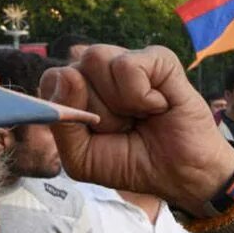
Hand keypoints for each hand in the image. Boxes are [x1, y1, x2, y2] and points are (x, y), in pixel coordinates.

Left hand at [41, 45, 233, 216]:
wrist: (182, 174)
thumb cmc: (132, 163)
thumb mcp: (82, 158)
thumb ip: (61, 124)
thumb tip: (65, 74)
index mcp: (78, 90)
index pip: (51, 80)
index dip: (69, 109)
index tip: (95, 132)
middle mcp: (100, 71)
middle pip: (72, 69)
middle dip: (95, 111)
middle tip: (123, 127)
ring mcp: (129, 61)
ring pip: (94, 59)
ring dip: (117, 102)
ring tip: (138, 115)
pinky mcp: (158, 58)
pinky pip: (127, 65)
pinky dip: (141, 96)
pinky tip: (158, 106)